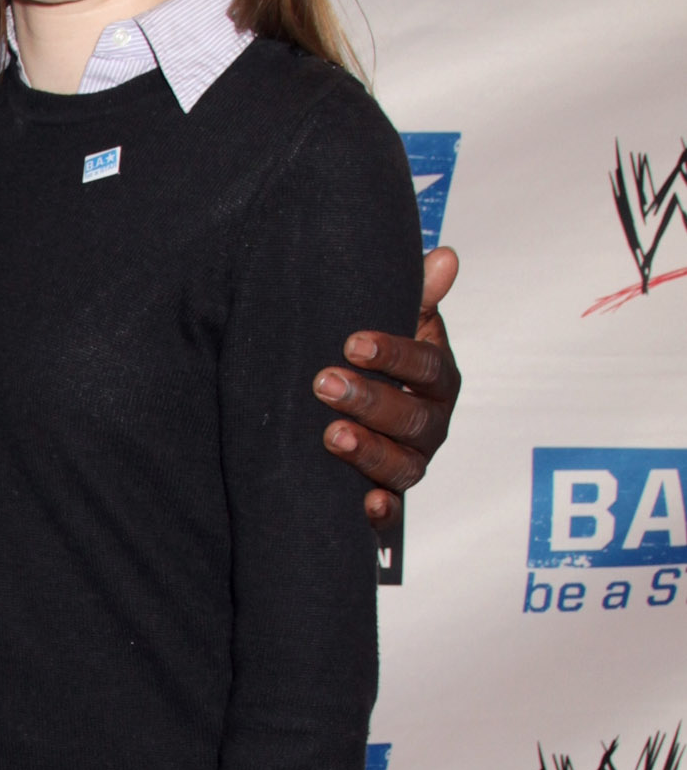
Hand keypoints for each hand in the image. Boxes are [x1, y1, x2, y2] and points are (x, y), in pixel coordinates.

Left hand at [313, 244, 459, 526]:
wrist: (359, 412)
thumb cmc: (380, 362)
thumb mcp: (400, 325)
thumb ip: (418, 295)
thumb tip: (446, 256)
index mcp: (438, 378)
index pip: (424, 365)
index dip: (392, 355)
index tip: (352, 342)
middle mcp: (432, 424)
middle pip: (411, 417)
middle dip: (369, 401)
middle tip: (323, 383)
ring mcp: (413, 462)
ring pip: (402, 464)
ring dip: (368, 452)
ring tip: (331, 436)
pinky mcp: (390, 496)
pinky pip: (393, 513)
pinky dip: (381, 512)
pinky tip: (364, 505)